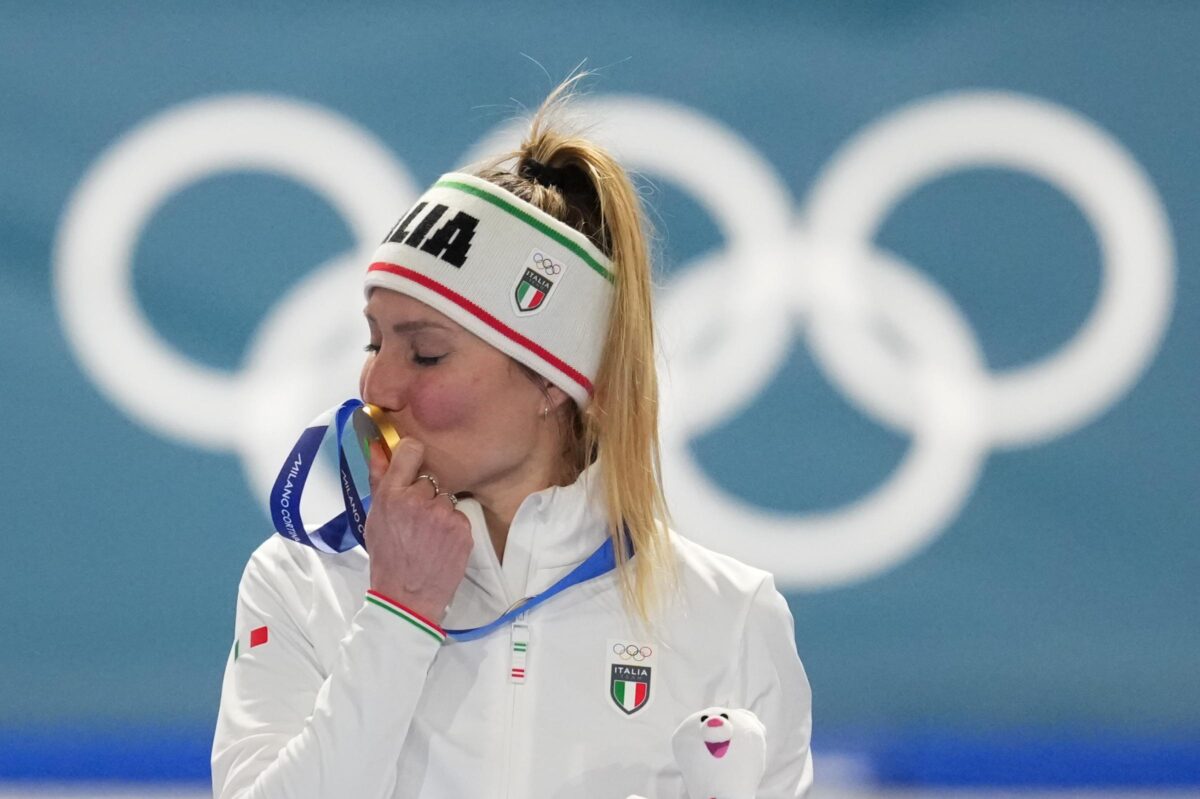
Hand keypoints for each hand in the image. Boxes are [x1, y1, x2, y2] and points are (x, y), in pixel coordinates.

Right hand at [364, 437, 471, 624]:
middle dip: (425, 494)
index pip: (412, 450)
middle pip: (430, 478)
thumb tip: (377, 445)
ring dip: (439, 511)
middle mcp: (418, 500)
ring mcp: (442, 514)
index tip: (413, 467)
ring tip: (427, 535)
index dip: (413, 456)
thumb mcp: (375, 517)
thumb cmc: (387, 557)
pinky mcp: (462, 528)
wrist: (407, 596)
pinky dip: (452, 527)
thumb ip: (378, 478)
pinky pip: (459, 515)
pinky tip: (439, 543)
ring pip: (446, 498)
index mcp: (392, 494)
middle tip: (415, 520)